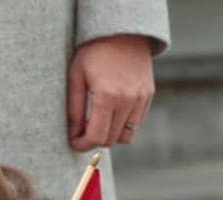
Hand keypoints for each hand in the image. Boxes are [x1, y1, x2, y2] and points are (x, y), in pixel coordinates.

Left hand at [67, 34, 154, 149]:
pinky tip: (112, 114)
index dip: (82, 145)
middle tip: (83, 132)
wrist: (122, 30)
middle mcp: (127, 100)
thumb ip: (74, 111)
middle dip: (94, 140)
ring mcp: (141, 98)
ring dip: (110, 135)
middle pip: (110, 140)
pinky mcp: (148, 94)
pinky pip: (136, 124)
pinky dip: (123, 126)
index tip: (74, 142)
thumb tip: (74, 136)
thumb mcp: (76, 78)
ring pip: (126, 136)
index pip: (96, 137)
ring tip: (98, 124)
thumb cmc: (93, 52)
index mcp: (107, 96)